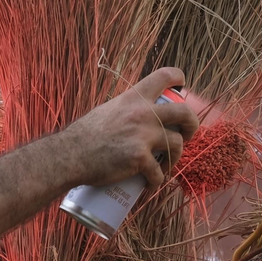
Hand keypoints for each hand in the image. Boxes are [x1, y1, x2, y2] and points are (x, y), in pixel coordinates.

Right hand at [62, 67, 198, 187]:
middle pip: (184, 113)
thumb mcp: (107, 111)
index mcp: (134, 98)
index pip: (164, 76)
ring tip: (166, 165)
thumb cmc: (83, 136)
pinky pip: (159, 173)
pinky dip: (156, 181)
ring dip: (175, 158)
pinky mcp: (140, 159)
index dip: (178, 78)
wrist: (69, 155)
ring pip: (178, 144)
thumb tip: (135, 116)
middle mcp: (142, 113)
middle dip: (192, 125)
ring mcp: (143, 136)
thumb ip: (124, 110)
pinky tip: (150, 184)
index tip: (182, 87)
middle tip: (187, 135)